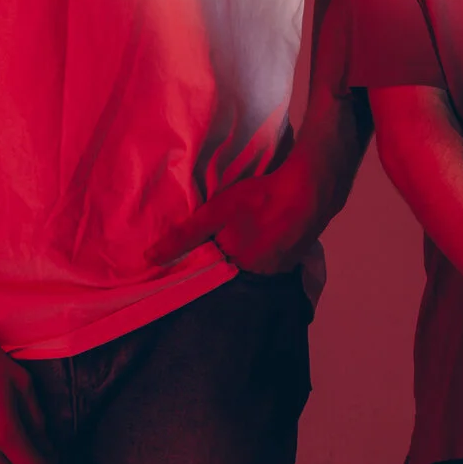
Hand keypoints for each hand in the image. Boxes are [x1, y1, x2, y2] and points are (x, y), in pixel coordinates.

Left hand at [147, 159, 330, 274]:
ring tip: (247, 232)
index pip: (213, 272)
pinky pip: (274, 257)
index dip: (206, 261)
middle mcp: (259, 275)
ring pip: (255, 263)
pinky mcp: (296, 256)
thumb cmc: (259, 199)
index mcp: (237, 267)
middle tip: (225, 235)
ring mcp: (281, 267)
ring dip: (249, 251)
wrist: (312, 188)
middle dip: (228, 256)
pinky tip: (267, 232)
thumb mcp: (216, 213)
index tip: (199, 251)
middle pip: (235, 268)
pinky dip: (267, 247)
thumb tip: (150, 259)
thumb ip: (185, 236)